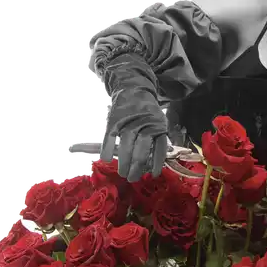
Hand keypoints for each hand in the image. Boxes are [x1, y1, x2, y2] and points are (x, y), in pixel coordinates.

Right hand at [89, 53, 168, 181]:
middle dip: (137, 167)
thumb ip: (158, 139)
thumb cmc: (146, 111)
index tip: (152, 175)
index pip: (159, 147)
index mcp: (158, 125)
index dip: (156, 163)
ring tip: (123, 173)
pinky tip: (106, 160)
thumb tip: (156, 163)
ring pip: (126, 145)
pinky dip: (107, 148)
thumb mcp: (159, 121)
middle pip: (141, 149)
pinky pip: (110, 136)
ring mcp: (129, 121)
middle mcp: (144, 123)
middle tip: (133, 178)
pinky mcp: (115, 119)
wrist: (132, 87)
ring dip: (123, 162)